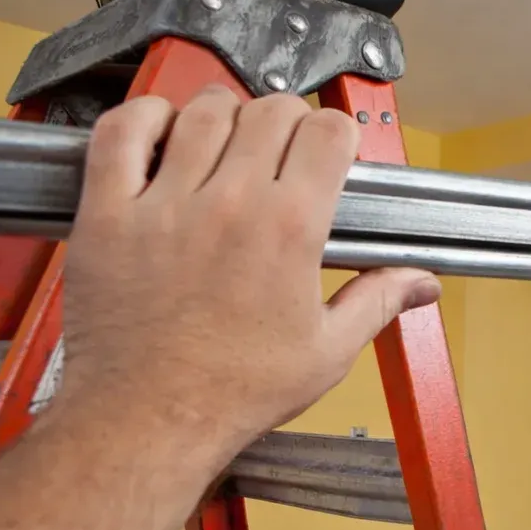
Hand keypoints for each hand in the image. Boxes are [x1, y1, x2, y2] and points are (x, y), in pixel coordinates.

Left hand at [54, 88, 440, 476]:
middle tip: (284, 149)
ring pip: (202, 110)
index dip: (337, 133)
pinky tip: (162, 132)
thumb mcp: (326, 352)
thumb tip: (420, 283)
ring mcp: (164, 203)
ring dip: (224, 113)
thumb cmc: (231, 391)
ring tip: (227, 141)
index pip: (327, 132)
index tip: (331, 150)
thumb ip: (378, 302)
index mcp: (289, 230)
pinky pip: (121, 132)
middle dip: (288, 120)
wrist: (148, 419)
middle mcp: (228, 204)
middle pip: (270, 111)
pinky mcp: (109, 212)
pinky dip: (144, 116)